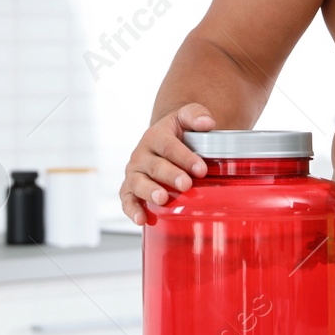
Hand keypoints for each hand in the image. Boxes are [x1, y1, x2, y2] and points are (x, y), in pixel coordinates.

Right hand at [119, 103, 215, 224]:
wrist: (162, 142)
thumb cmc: (178, 132)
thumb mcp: (186, 117)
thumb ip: (196, 115)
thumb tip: (207, 123)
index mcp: (155, 136)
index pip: (168, 146)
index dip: (184, 157)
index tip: (201, 169)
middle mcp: (141, 155)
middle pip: (155, 166)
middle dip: (170, 176)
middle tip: (186, 184)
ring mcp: (134, 173)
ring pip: (138, 183)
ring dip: (149, 192)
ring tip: (163, 199)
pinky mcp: (129, 189)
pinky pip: (127, 200)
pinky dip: (132, 210)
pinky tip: (141, 219)